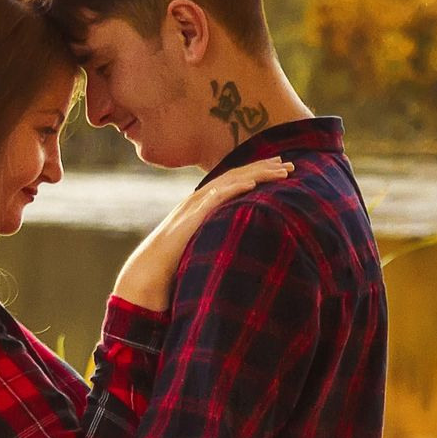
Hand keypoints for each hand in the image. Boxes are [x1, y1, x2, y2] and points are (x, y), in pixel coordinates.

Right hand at [113, 157, 292, 308]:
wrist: (148, 274)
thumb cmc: (173, 264)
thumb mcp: (199, 244)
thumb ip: (215, 237)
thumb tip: (234, 244)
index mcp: (201, 205)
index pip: (233, 182)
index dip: (256, 172)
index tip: (278, 168)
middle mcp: (199, 199)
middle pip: (236, 176)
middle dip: (263, 167)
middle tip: (289, 163)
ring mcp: (194, 206)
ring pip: (230, 182)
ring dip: (258, 174)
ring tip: (281, 170)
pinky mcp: (192, 217)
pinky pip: (216, 198)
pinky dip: (235, 188)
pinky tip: (252, 184)